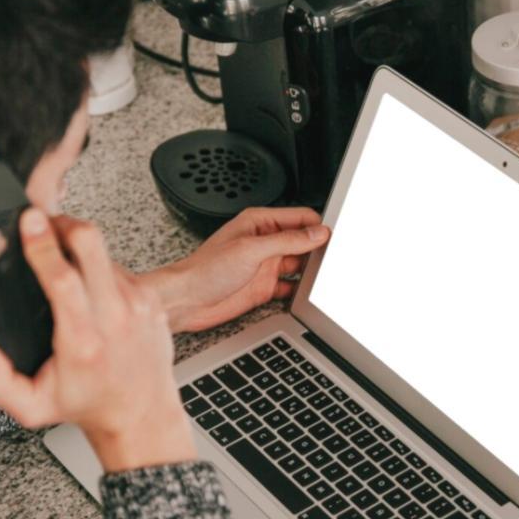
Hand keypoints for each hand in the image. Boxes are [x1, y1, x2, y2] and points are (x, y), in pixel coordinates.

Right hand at [0, 209, 195, 472]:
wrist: (141, 413)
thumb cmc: (86, 403)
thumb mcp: (31, 407)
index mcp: (82, 341)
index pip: (63, 279)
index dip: (43, 245)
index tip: (28, 221)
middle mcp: (115, 318)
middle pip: (90, 245)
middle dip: (62, 224)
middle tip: (41, 224)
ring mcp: (138, 304)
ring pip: (103, 252)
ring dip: (78, 249)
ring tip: (60, 263)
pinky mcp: (151, 297)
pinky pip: (118, 267)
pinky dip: (97, 268)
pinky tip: (87, 286)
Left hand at [129, 207, 329, 332]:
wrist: (185, 301)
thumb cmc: (205, 270)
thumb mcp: (251, 250)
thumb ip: (286, 240)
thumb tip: (315, 233)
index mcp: (259, 223)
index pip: (299, 217)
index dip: (317, 226)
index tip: (333, 238)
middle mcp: (264, 242)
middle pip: (302, 241)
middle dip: (317, 249)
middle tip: (333, 260)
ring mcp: (264, 266)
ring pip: (298, 264)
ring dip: (309, 271)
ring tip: (321, 278)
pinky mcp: (263, 288)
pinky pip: (289, 287)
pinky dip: (298, 291)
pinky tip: (304, 295)